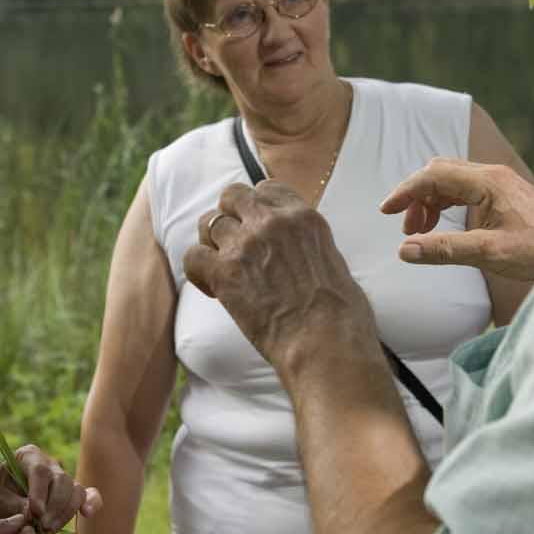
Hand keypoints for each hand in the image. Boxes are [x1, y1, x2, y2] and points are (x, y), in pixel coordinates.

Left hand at [0, 447, 103, 533]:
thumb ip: (13, 506)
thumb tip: (32, 513)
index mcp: (27, 456)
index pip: (40, 470)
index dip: (40, 491)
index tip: (35, 512)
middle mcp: (48, 463)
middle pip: (61, 480)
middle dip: (54, 505)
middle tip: (43, 526)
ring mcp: (60, 479)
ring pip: (74, 490)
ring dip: (66, 512)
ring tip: (50, 529)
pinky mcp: (69, 495)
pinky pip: (85, 496)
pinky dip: (90, 503)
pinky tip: (88, 514)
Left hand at [182, 181, 380, 373]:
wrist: (325, 344)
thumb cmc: (340, 315)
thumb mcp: (332, 261)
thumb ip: (306, 245)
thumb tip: (294, 252)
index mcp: (303, 216)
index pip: (266, 188)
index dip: (257, 206)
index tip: (257, 225)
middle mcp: (271, 222)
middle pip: (232, 196)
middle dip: (230, 215)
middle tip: (235, 242)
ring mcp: (245, 245)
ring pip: (208, 223)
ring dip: (212, 243)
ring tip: (223, 267)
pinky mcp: (224, 273)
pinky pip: (193, 256)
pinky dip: (198, 270)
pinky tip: (213, 287)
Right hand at [380, 158, 533, 280]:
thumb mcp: (488, 253)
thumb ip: (444, 250)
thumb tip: (404, 250)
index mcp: (487, 182)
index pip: (432, 176)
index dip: (405, 192)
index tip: (386, 212)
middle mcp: (493, 175)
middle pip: (440, 173)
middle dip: (417, 197)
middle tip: (407, 229)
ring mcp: (501, 183)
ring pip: (453, 181)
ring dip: (432, 202)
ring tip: (423, 232)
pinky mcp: (507, 195)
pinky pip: (467, 190)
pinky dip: (449, 205)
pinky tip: (447, 227)